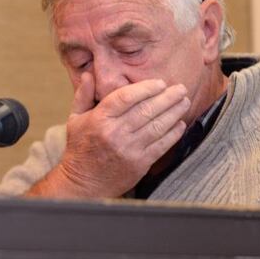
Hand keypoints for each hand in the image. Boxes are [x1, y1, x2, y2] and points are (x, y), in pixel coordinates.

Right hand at [28, 72, 188, 197]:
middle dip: (167, 97)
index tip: (160, 82)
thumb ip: (83, 95)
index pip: (126, 97)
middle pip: (146, 110)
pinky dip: (173, 133)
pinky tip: (180, 123)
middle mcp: (115, 133)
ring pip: (157, 126)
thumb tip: (87, 74)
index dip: (145, 88)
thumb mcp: (75, 119)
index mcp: (100, 119)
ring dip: (174, 112)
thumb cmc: (80, 148)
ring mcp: (129, 149)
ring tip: (184, 102)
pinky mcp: (140, 164)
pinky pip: (161, 145)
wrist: (83, 183)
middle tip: (180, 88)